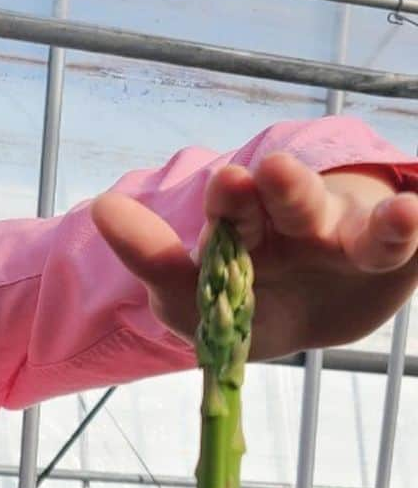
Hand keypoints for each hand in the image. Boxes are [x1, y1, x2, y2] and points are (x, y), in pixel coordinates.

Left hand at [91, 154, 417, 359]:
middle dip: (286, 193)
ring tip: (399, 214)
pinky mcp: (398, 261)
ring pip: (366, 230)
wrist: (310, 313)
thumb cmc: (245, 301)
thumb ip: (152, 260)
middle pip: (296, 206)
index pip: (237, 210)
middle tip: (272, 174)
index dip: (231, 202)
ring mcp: (354, 244)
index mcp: (249, 228)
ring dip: (384, 220)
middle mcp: (303, 225)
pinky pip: (412, 249)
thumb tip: (101, 205)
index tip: (226, 181)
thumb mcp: (192, 299)